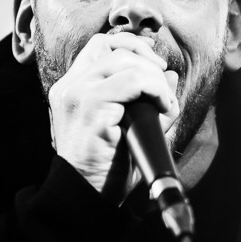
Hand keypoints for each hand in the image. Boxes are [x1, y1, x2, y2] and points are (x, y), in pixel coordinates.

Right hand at [47, 32, 179, 203]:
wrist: (87, 196)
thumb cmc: (107, 167)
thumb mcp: (130, 126)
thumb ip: (148, 97)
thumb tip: (171, 74)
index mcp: (72, 88)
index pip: (99, 45)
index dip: (131, 45)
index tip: (154, 63)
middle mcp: (69, 87)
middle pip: (112, 46)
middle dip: (147, 59)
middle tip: (163, 88)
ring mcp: (77, 95)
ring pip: (124, 61)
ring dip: (153, 78)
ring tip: (163, 103)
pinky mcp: (90, 107)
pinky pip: (132, 81)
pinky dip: (154, 89)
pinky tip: (161, 107)